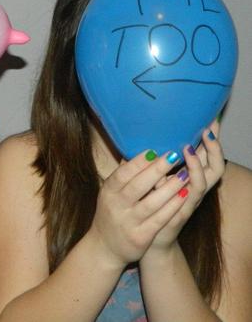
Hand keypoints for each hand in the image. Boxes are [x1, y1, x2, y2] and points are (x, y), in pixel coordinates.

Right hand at [89, 149, 190, 266]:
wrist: (105, 247)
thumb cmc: (111, 212)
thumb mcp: (111, 192)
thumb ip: (123, 173)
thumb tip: (137, 148)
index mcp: (108, 191)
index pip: (123, 173)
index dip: (138, 162)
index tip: (154, 150)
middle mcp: (116, 206)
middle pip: (137, 186)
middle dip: (156, 170)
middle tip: (174, 155)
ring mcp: (128, 222)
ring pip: (152, 203)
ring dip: (170, 187)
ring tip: (185, 174)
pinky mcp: (140, 237)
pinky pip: (160, 219)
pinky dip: (173, 206)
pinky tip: (185, 194)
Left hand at [144, 122, 224, 252]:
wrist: (147, 239)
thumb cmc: (148, 206)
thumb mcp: (151, 181)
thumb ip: (152, 164)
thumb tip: (142, 143)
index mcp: (188, 178)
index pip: (205, 154)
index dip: (211, 139)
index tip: (211, 120)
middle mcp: (195, 188)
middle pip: (215, 165)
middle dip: (214, 147)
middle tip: (209, 128)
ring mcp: (192, 201)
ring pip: (207, 180)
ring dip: (200, 162)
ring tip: (191, 147)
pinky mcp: (184, 213)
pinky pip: (192, 196)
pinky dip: (189, 182)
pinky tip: (183, 171)